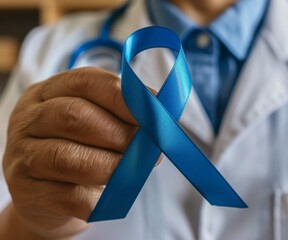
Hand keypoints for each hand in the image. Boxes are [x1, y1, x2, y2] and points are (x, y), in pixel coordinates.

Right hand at [2, 67, 145, 238]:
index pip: (85, 82)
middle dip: (120, 134)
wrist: (46, 193)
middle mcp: (30, 119)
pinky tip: (108, 196)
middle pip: (75, 117)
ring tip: (132, 172)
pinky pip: (68, 196)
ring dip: (112, 166)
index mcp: (50, 92)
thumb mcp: (95, 122)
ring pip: (68, 157)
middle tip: (148, 149)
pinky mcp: (28, 192)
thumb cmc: (80, 148)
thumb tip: (159, 121)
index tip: (152, 115)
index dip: (123, 98)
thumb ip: (121, 116)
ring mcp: (24, 156)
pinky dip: (97, 198)